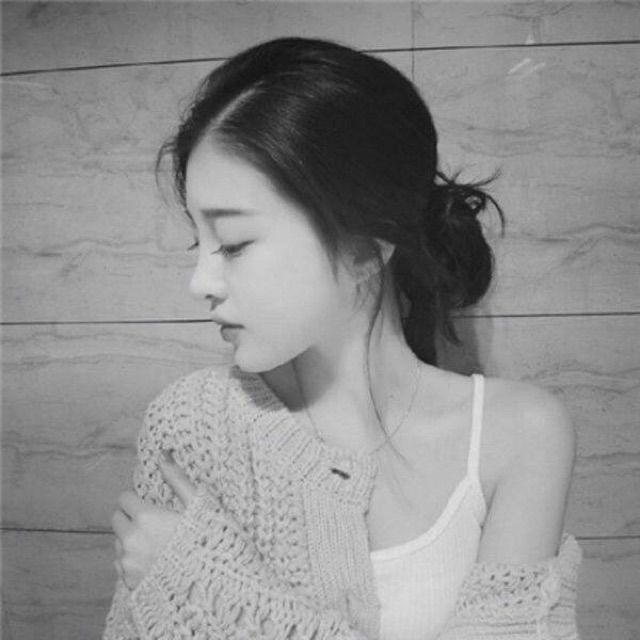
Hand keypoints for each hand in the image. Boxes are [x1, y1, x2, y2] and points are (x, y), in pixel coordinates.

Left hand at [111, 450, 197, 590]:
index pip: (124, 498)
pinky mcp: (129, 582)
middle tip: (153, 522)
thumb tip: (163, 454)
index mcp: (146, 517)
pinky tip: (155, 560)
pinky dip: (132, 560)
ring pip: (118, 542)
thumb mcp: (197, 505)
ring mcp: (128, 563)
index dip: (137, 499)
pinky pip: (122, 564)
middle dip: (131, 517)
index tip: (151, 503)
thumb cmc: (208, 541)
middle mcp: (131, 540)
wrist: (210, 586)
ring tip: (157, 543)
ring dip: (131, 539)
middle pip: (117, 519)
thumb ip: (176, 479)